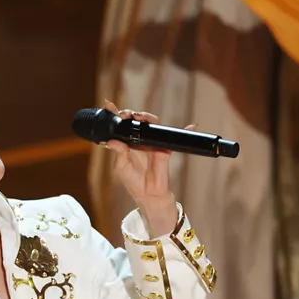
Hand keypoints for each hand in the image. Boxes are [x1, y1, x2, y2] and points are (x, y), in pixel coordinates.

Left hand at [101, 100, 179, 234]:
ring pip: (151, 124)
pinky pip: (172, 137)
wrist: (147, 194)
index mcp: (127, 143)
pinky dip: (184, 130)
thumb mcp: (120, 166)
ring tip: (139, 116)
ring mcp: (152, 142)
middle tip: (125, 114)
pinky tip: (190, 125)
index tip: (108, 104)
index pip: (120, 125)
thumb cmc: (133, 181)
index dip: (115, 114)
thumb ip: (118, 151)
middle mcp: (139, 140)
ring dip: (146, 116)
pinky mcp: (164, 148)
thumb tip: (111, 141)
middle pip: (136, 120)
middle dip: (130, 113)